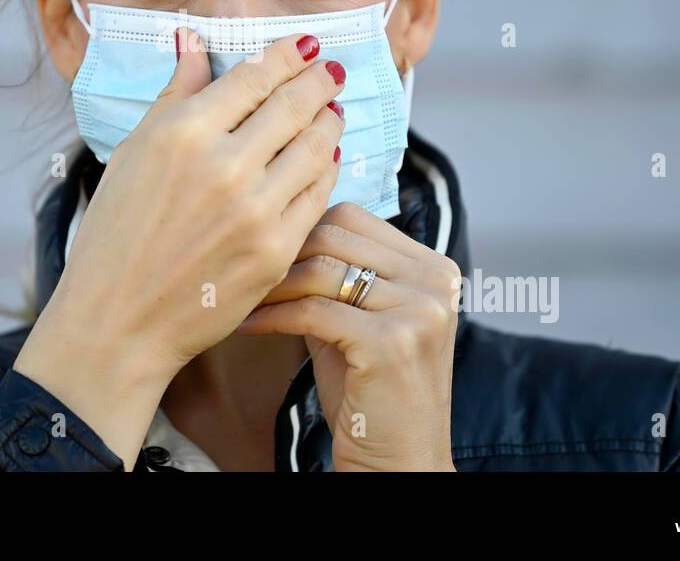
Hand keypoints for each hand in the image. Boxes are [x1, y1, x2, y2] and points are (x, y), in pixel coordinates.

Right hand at [15, 26, 346, 468]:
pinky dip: (326, 169)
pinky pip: (318, 194)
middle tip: (331, 71)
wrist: (120, 320)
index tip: (305, 46)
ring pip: (316, 146)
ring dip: (329, 122)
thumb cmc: (116, 234)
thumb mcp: (133, 152)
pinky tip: (325, 159)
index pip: (254, 76)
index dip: (287, 55)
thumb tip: (192, 39)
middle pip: (294, 104)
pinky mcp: (277, 249)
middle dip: (320, 80)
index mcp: (182, 133)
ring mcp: (255, 209)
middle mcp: (224, 164)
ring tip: (331, 111)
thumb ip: (173, 93)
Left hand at [233, 201, 460, 470]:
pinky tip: (249, 325)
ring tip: (243, 298)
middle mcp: (436, 281)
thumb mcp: (362, 322)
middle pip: (335, 234)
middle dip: (283, 253)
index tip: (266, 253)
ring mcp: (420, 309)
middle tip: (246, 273)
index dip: (302, 231)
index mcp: (434, 268)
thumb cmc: (373, 396)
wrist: (401, 461)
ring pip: (321, 270)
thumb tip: (282, 233)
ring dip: (272, 284)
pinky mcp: (392, 342)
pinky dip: (272, 316)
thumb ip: (337, 277)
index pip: (352, 217)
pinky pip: (313, 311)